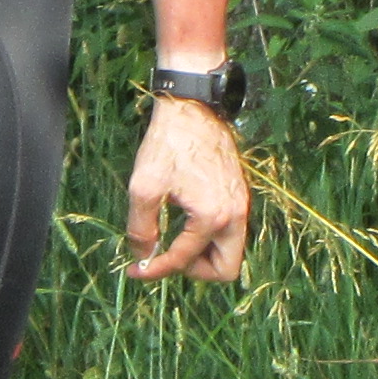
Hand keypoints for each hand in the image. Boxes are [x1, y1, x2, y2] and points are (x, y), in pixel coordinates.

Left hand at [123, 98, 247, 281]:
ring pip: (230, 251)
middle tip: (168, 257)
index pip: (184, 260)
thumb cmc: (168, 143)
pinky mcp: (238, 194)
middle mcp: (235, 215)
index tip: (136, 269)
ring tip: (174, 240)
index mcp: (213, 216)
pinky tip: (184, 222)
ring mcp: (241, 205)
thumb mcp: (144, 186)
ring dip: (203, 254)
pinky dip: (208, 236)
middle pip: (225, 270)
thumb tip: (144, 256)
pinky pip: (229, 231)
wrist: (192, 107)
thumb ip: (142, 228)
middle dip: (194, 270)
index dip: (157, 270)